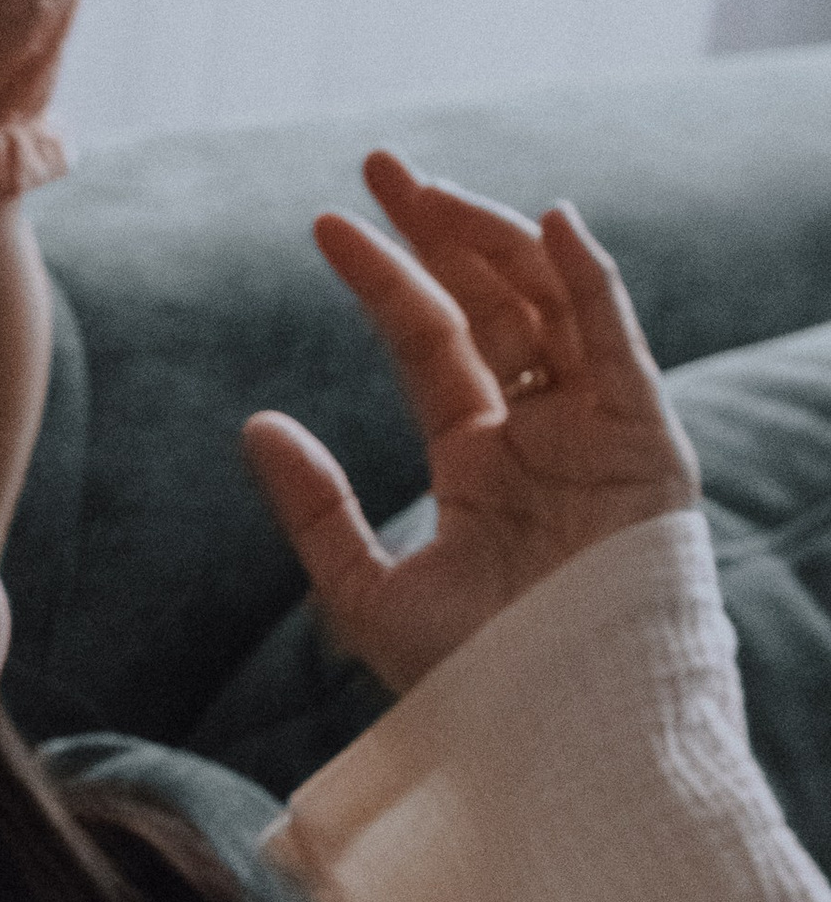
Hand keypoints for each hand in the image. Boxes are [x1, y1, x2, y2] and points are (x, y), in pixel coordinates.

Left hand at [242, 153, 699, 694]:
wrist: (555, 736)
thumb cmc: (469, 686)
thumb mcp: (365, 594)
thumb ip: (313, 509)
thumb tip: (254, 423)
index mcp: (479, 465)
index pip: (429, 344)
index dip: (381, 278)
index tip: (322, 225)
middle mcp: (540, 436)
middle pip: (492, 304)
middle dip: (439, 230)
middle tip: (379, 165)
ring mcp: (596, 434)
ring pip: (550, 306)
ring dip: (494, 238)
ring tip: (428, 190)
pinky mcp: (647, 444)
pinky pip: (620, 346)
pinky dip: (592, 283)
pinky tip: (551, 223)